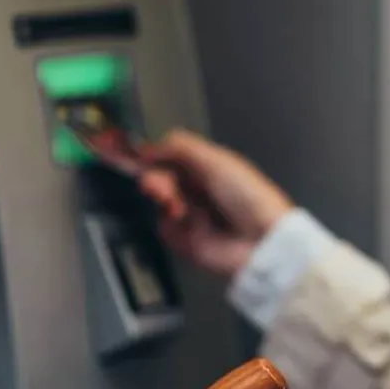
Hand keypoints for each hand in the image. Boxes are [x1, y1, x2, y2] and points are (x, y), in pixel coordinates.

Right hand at [134, 128, 294, 277]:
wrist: (260, 240)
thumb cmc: (244, 193)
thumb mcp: (216, 161)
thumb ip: (182, 148)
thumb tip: (148, 147)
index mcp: (208, 168)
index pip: (172, 157)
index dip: (151, 155)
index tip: (129, 152)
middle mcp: (196, 189)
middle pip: (161, 177)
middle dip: (155, 176)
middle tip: (154, 183)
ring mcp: (189, 215)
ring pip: (159, 200)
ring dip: (162, 195)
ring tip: (172, 200)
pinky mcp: (184, 241)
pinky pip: (164, 226)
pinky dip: (169, 221)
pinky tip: (180, 219)